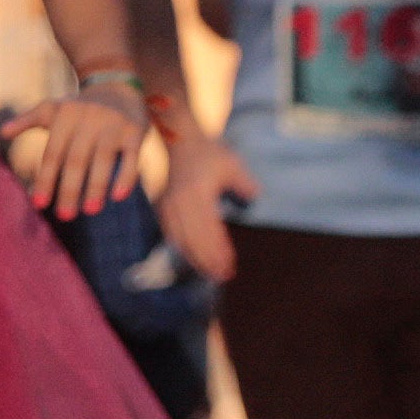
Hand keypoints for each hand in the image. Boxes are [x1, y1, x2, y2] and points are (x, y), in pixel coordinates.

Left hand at [3, 90, 149, 220]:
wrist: (116, 86)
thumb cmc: (78, 107)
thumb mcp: (51, 109)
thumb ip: (27, 120)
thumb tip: (1, 132)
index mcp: (64, 118)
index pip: (53, 154)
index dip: (46, 179)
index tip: (39, 204)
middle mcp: (88, 120)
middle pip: (76, 160)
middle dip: (70, 190)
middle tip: (65, 215)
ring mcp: (113, 125)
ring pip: (103, 161)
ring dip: (96, 187)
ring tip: (90, 211)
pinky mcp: (135, 131)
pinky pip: (131, 157)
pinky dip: (126, 177)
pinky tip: (118, 197)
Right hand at [156, 125, 252, 283]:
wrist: (181, 142)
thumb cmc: (210, 154)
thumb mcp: (231, 164)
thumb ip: (244, 183)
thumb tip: (256, 198)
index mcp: (198, 192)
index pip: (210, 228)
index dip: (219, 249)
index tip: (230, 264)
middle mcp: (181, 201)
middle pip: (194, 238)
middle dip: (209, 260)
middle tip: (223, 276)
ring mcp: (170, 205)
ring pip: (182, 239)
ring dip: (196, 259)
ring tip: (210, 274)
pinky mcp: (164, 207)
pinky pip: (171, 233)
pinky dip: (182, 249)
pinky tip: (192, 259)